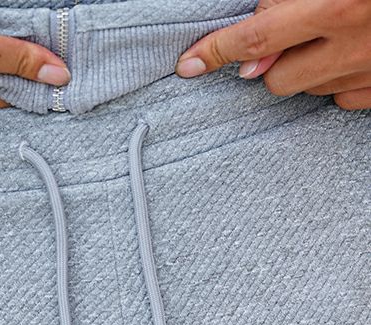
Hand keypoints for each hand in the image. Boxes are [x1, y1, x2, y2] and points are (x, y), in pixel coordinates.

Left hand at [175, 0, 370, 109]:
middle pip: (277, 81)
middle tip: (291, 34)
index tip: (187, 65)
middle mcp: (352, 45)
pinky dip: (338, 81)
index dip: (215, 51)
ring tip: (333, 35)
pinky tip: (355, 55)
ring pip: (309, 91)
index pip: (256, 37)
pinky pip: (343, 99)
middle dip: (271, 63)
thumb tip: (256, 31)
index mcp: (336, 3)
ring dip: (307, 68)